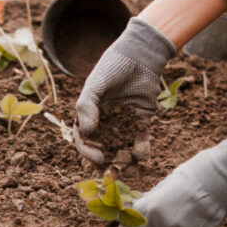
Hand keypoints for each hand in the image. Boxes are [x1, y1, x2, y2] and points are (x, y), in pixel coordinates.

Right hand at [74, 17, 175, 164]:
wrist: (141, 54)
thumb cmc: (113, 66)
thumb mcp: (95, 84)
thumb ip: (87, 106)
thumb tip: (87, 132)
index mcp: (88, 114)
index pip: (84, 139)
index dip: (89, 151)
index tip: (99, 157)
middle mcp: (104, 122)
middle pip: (103, 148)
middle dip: (108, 162)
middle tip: (115, 172)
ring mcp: (123, 123)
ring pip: (122, 147)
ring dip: (125, 160)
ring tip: (131, 170)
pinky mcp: (141, 121)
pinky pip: (140, 139)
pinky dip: (141, 148)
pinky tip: (143, 154)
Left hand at [118, 136, 226, 226]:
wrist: (222, 176)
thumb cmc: (190, 174)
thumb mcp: (162, 186)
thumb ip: (147, 202)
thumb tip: (134, 210)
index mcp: (152, 210)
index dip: (123, 225)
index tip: (123, 222)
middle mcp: (164, 226)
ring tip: (165, 214)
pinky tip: (185, 215)